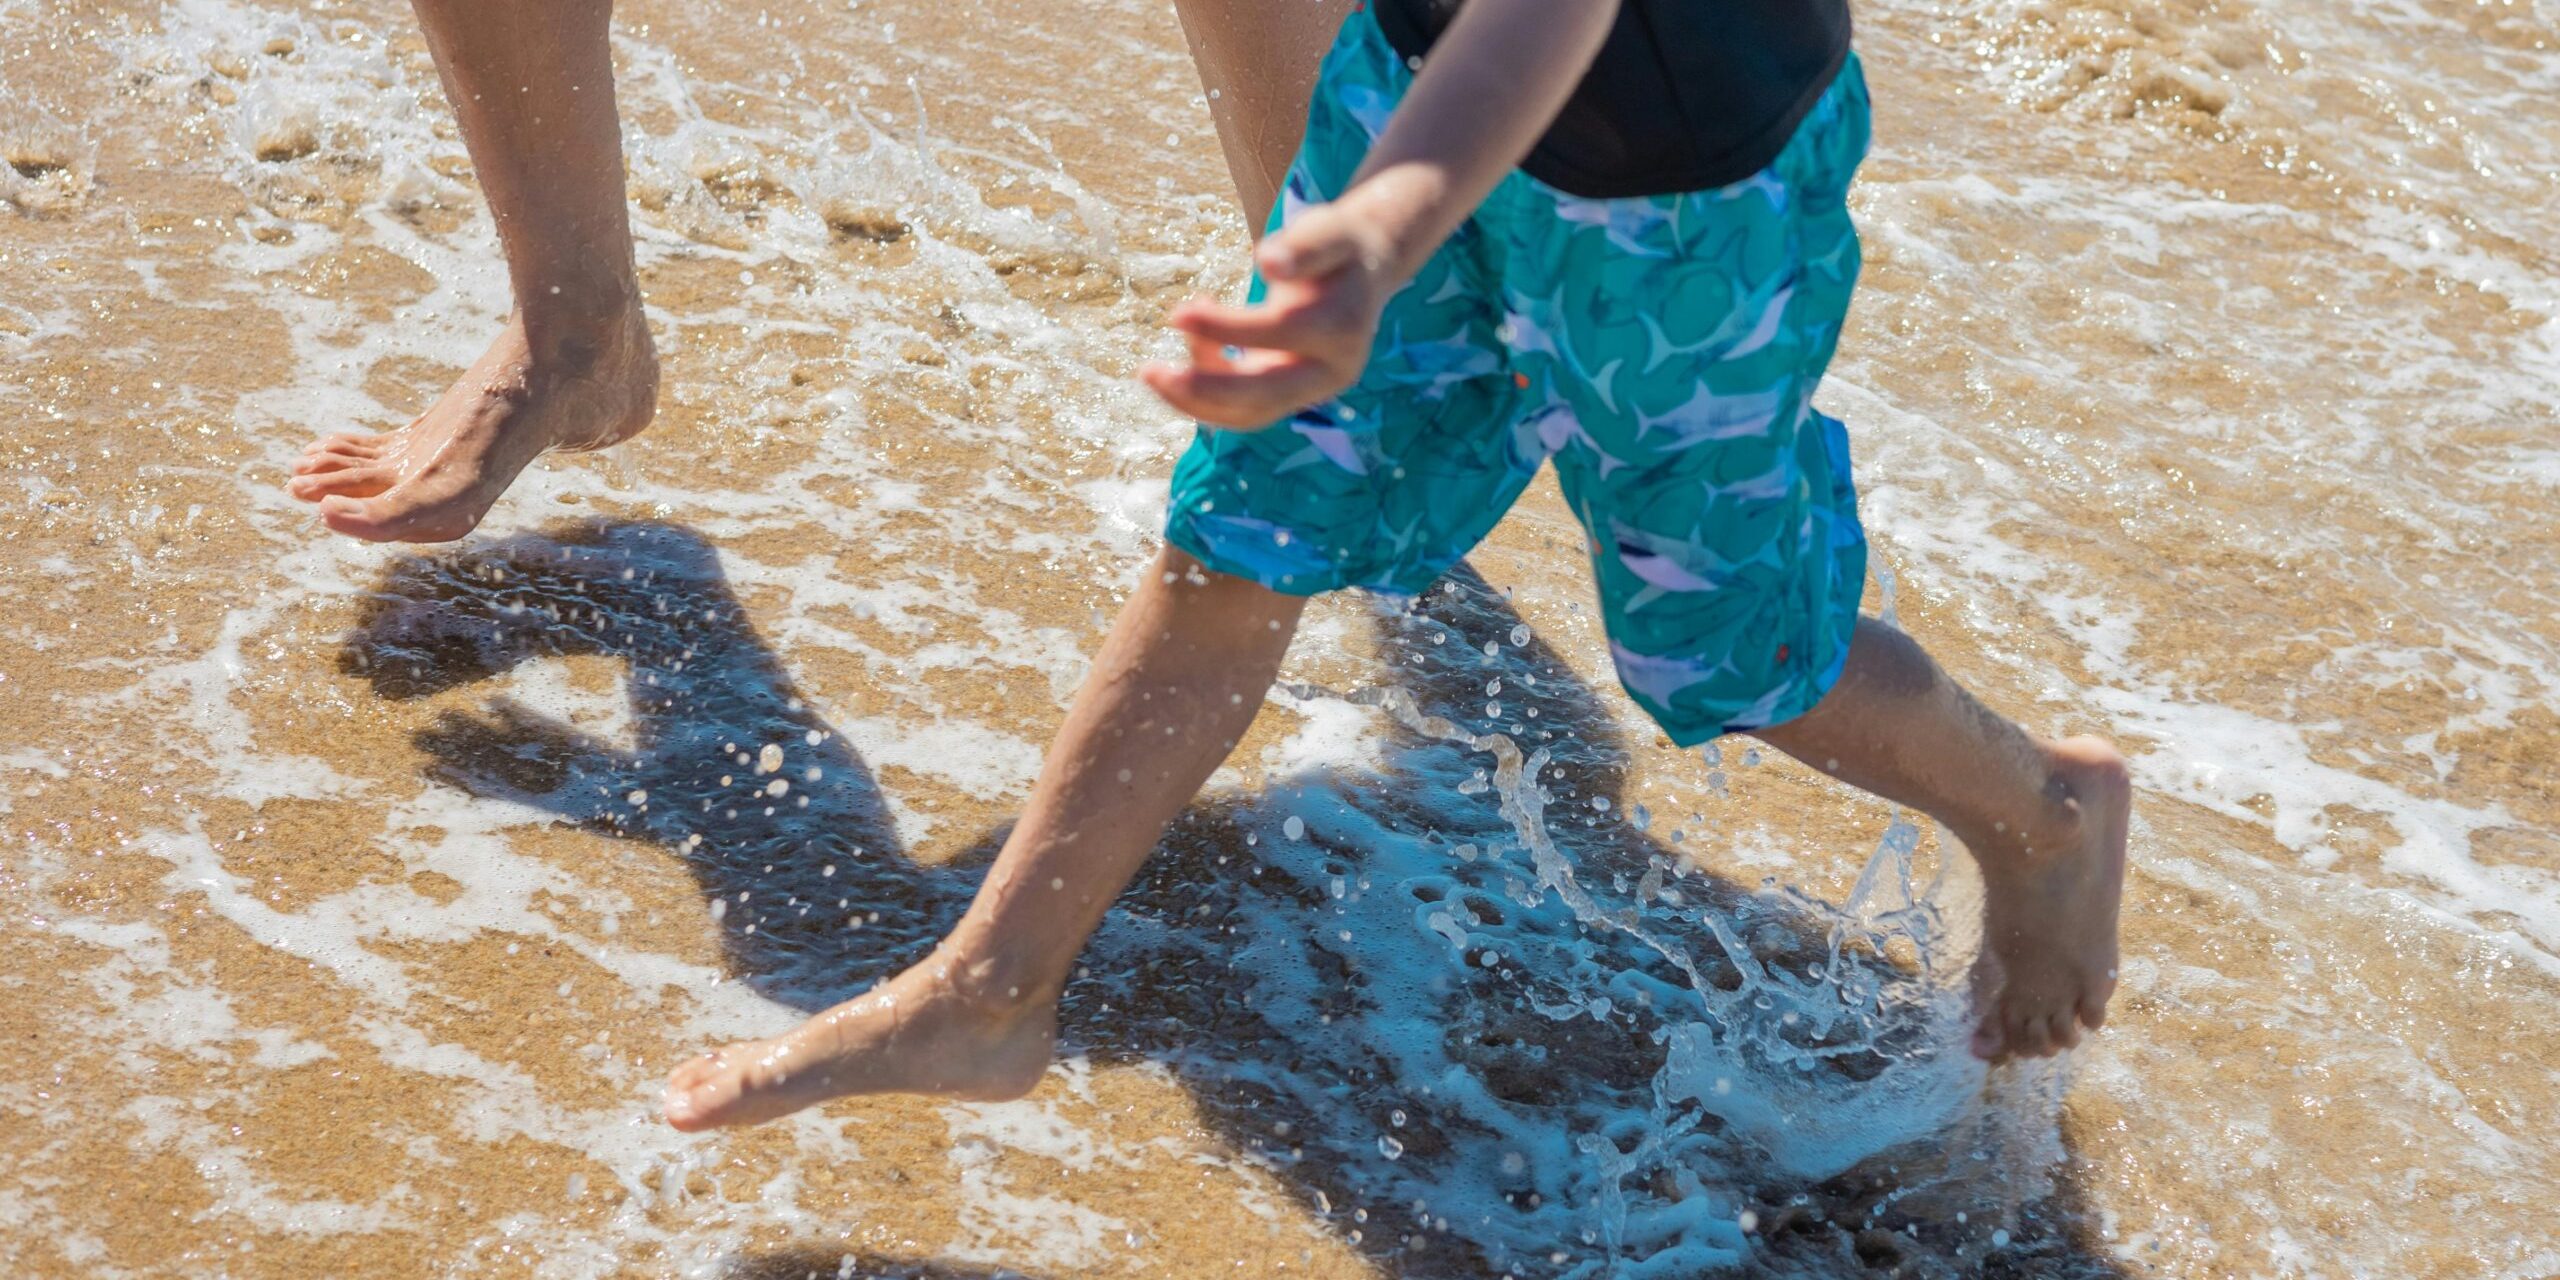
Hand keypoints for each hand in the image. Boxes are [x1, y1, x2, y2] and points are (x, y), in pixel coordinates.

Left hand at [1142, 200, 1399, 428]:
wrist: (1362, 273)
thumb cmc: (1338, 245)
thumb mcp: (1328, 231)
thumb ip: (1304, 246)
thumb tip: (1267, 261)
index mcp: (1342, 328)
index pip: (1279, 333)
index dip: (1226, 327)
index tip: (1178, 312)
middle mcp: (1331, 370)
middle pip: (1265, 395)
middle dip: (1204, 389)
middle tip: (1149, 371)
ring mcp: (1310, 390)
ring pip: (1249, 414)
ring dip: (1195, 403)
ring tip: (1151, 372)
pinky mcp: (1288, 396)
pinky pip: (1242, 410)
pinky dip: (1205, 393)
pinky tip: (1188, 347)